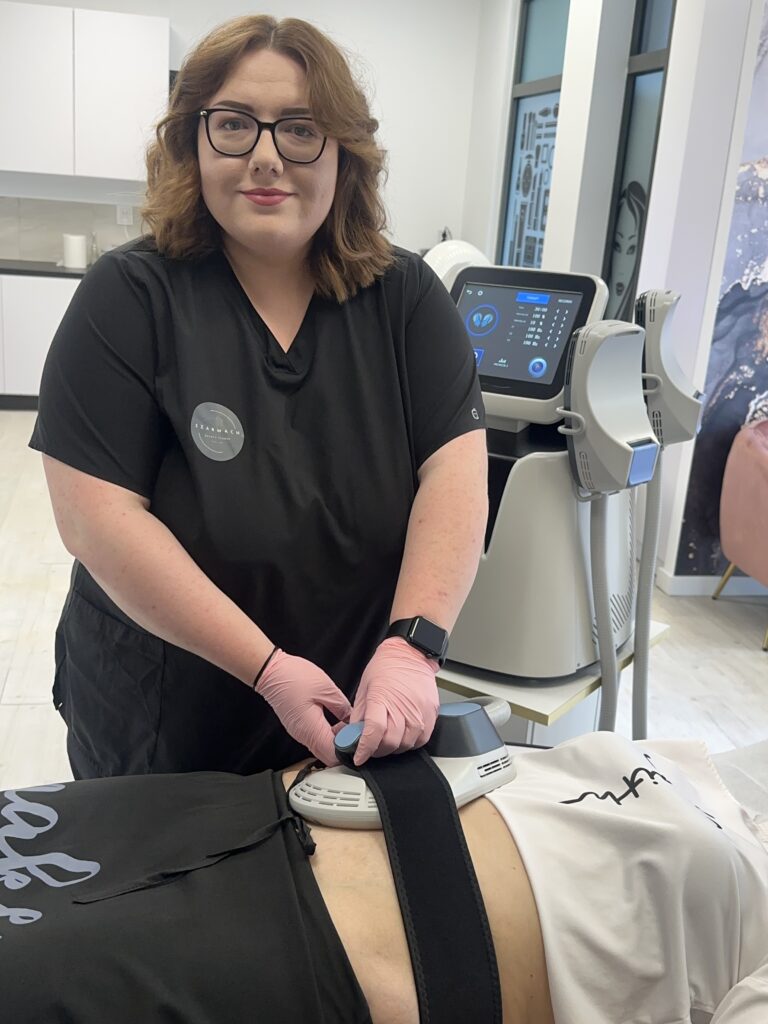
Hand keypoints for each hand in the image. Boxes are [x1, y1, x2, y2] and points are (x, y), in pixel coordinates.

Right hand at [254, 649, 351, 765]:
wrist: (271, 672)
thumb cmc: (294, 677)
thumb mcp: (326, 688)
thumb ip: (342, 707)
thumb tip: (352, 720)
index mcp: (311, 729)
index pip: (334, 755)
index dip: (349, 750)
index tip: (358, 738)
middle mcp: (304, 736)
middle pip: (327, 755)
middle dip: (344, 747)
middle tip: (354, 730)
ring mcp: (299, 733)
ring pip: (322, 748)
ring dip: (335, 740)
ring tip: (345, 723)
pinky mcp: (298, 727)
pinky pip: (315, 739)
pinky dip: (327, 735)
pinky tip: (334, 721)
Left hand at [349, 637, 439, 765]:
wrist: (410, 654)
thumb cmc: (386, 667)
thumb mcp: (364, 688)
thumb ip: (359, 715)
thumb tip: (354, 735)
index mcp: (382, 698)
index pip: (374, 732)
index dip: (365, 749)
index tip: (359, 756)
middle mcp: (403, 706)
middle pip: (391, 742)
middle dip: (378, 751)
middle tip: (371, 748)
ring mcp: (420, 710)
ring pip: (407, 744)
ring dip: (395, 748)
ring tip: (388, 741)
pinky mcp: (431, 713)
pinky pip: (423, 739)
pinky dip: (411, 743)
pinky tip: (403, 737)